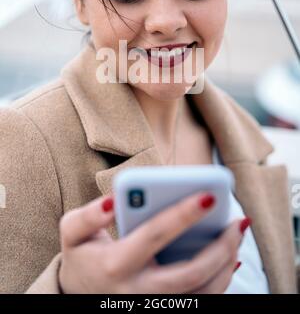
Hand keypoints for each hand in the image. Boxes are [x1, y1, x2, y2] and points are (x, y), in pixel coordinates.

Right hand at [58, 193, 247, 293]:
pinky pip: (201, 302)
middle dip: (220, 247)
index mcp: (116, 264)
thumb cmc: (82, 256)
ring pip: (202, 294)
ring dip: (227, 263)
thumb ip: (88, 215)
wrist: (80, 295)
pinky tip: (231, 257)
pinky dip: (222, 281)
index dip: (182, 215)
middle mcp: (138, 291)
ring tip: (237, 233)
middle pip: (189, 273)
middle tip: (237, 220)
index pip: (154, 235)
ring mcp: (154, 306)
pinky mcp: (165, 311)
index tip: (208, 195)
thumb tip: (112, 201)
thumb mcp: (72, 232)